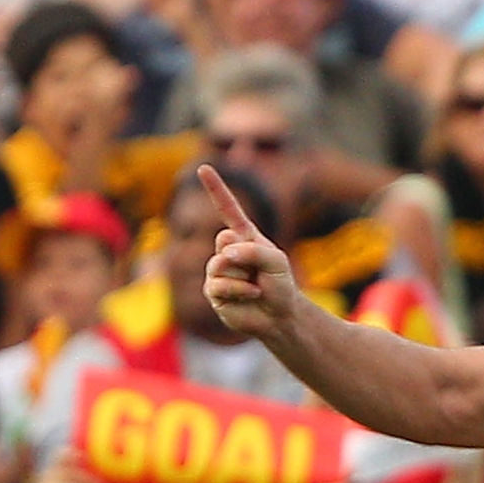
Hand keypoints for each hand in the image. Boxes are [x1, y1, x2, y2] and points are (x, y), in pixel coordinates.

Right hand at [201, 164, 302, 339]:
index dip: (215, 188)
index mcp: (243, 236)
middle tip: (258, 271)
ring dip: (243, 277)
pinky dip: (240, 291)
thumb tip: (226, 255)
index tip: (203, 167)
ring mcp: (217, 270)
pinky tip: (250, 296)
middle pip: (225, 240)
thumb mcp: (276, 260)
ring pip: (220, 264)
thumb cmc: (280, 283)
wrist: (279, 315)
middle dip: (247, 256)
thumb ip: (253, 251)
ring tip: (255, 286)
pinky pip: (219, 285)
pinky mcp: (212, 291)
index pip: (227, 208)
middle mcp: (226, 250)